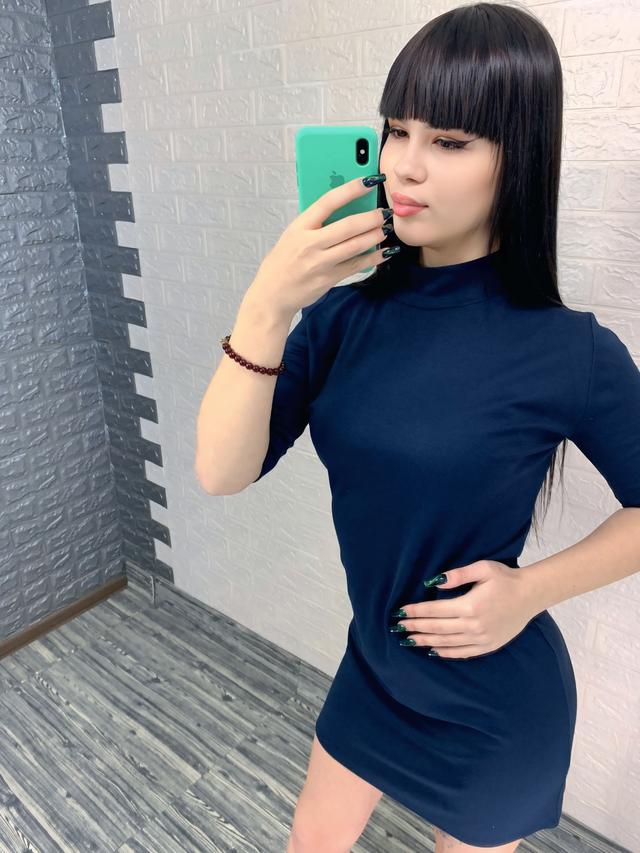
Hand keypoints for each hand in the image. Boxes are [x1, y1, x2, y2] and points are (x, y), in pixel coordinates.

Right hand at [250, 174, 395, 317]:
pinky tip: (384, 252)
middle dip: (371, 218)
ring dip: (374, 236)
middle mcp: (310, 244)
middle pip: (347, 226)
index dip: (351, 190)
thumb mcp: (293, 235)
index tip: (369, 181)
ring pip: (355, 246)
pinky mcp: (329, 279)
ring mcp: (320, 263)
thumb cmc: (283, 260)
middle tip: (384, 212)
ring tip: (385, 229)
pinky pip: (356, 266)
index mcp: (299, 227)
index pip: (328, 202)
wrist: (273, 293)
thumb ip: (314, 223)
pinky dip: (373, 258)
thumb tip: (344, 207)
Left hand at [391, 560, 538, 658]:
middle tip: (397, 628)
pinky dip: (446, 652)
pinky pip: (462, 652)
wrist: (531, 595)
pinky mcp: (488, 646)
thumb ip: (458, 575)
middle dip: (415, 627)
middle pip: (437, 628)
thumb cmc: (506, 578)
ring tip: (409, 640)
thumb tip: (434, 581)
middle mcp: (474, 625)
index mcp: (470, 605)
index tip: (400, 612)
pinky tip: (433, 650)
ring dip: (426, 641)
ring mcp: (481, 638)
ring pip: (447, 642)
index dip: (416, 612)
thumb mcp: (482, 568)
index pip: (435, 610)